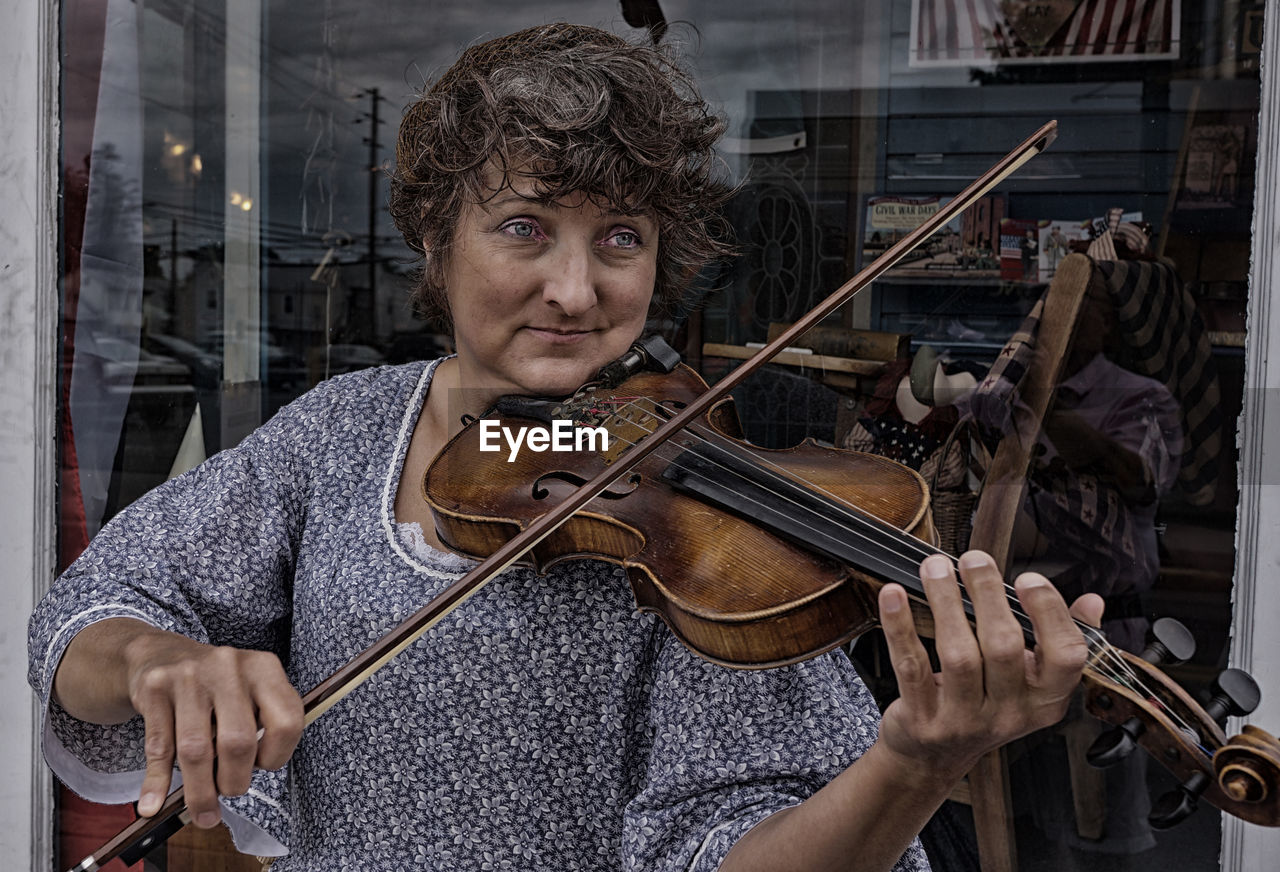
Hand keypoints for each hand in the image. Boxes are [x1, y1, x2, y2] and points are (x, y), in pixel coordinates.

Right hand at [121, 628, 303, 826]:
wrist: (160, 654)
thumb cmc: (216, 686)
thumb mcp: (249, 691)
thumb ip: (260, 725)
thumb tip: (250, 776)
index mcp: (264, 668)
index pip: (286, 721)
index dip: (277, 755)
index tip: (264, 767)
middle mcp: (229, 667)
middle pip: (238, 742)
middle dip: (235, 780)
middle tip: (230, 791)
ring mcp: (189, 675)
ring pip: (197, 749)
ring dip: (200, 791)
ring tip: (203, 810)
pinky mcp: (155, 688)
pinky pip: (159, 747)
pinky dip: (157, 782)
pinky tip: (154, 804)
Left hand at [876, 550, 1102, 781]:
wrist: (933, 757)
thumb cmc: (985, 705)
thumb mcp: (1029, 683)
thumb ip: (1059, 639)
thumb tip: (1093, 602)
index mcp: (1044, 700)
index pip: (1066, 658)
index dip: (1051, 614)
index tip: (1028, 579)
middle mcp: (1009, 713)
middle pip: (1004, 647)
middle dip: (987, 595)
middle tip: (973, 559)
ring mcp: (964, 719)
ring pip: (959, 655)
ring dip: (946, 603)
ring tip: (936, 568)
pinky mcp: (923, 718)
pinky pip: (912, 666)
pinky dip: (901, 628)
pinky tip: (894, 595)